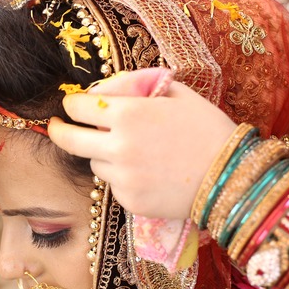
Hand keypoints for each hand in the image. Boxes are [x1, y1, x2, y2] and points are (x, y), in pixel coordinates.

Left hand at [48, 68, 236, 218]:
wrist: (232, 176)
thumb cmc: (207, 128)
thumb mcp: (177, 93)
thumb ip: (137, 86)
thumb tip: (104, 90)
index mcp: (128, 115)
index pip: (78, 107)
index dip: (72, 104)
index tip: (73, 105)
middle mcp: (118, 147)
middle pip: (68, 140)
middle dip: (58, 130)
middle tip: (55, 127)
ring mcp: (122, 178)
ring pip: (94, 164)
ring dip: (102, 155)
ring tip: (134, 152)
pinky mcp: (130, 202)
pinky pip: (114, 186)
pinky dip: (123, 178)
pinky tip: (148, 173)